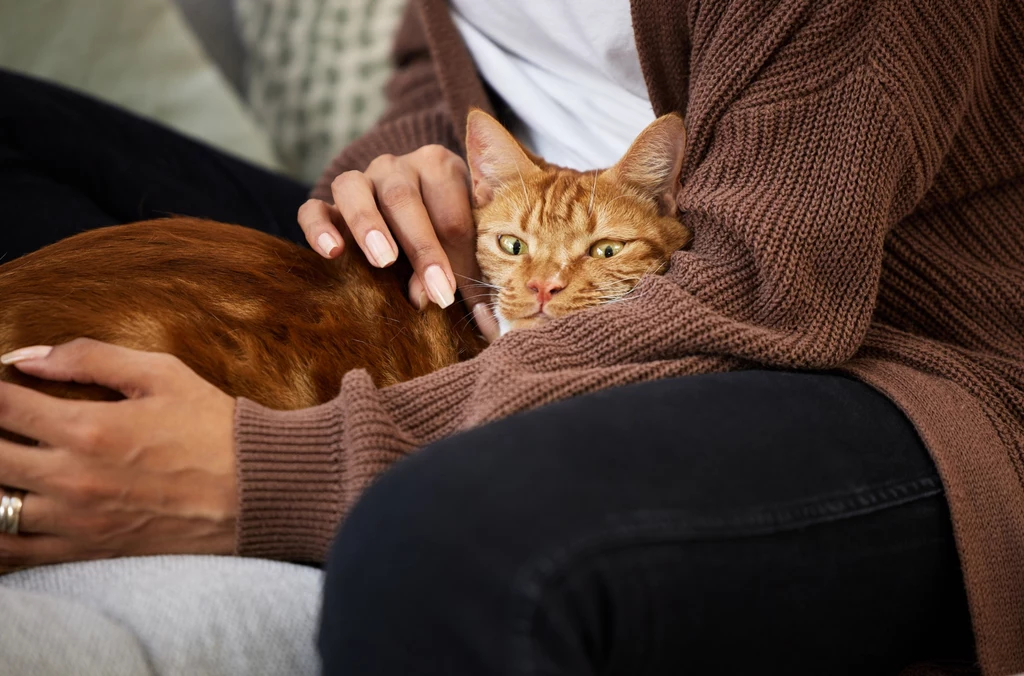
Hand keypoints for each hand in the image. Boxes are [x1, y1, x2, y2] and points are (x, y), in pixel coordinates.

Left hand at [0, 339, 236, 570]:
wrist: (256, 491)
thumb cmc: (214, 427)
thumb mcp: (163, 374)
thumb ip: (91, 358)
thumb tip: (27, 357)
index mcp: (88, 428)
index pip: (2, 405)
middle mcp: (73, 478)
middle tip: (3, 422)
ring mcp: (76, 521)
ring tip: (8, 460)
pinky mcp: (87, 550)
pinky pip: (14, 551)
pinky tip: (6, 506)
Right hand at [297, 144, 499, 341]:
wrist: (402, 216)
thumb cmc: (443, 233)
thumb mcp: (461, 246)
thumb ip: (469, 274)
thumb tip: (485, 323)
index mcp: (440, 168)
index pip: (448, 210)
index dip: (453, 254)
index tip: (451, 292)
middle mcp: (397, 167)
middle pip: (403, 197)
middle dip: (421, 247)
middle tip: (433, 289)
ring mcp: (360, 180)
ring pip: (353, 188)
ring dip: (368, 224)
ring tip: (383, 260)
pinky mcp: (327, 203)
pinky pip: (313, 208)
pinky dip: (319, 228)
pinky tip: (332, 252)